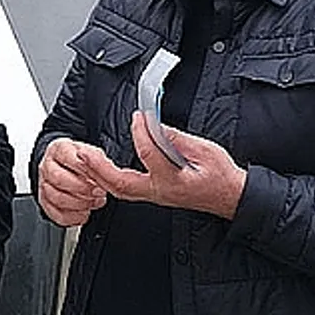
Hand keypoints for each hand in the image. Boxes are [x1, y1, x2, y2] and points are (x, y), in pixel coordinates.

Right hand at [37, 137, 109, 226]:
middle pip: (58, 178)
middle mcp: (47, 167)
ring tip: (94, 201)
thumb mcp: (94, 154)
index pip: (66, 157)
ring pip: (57, 198)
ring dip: (80, 204)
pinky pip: (57, 214)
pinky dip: (74, 217)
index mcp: (59, 150)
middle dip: (82, 188)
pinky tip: (85, 212)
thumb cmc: (83, 162)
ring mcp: (44, 185)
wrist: (73, 171)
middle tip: (98, 192)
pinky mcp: (46, 203)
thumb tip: (102, 167)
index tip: (98, 177)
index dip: (84, 169)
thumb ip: (98, 161)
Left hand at [80, 111, 246, 218]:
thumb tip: (157, 125)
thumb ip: (179, 138)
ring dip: (99, 175)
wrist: (231, 197)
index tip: (138, 116)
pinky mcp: (154, 193)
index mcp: (174, 179)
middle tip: (83, 152)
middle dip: (98, 168)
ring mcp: (155, 195)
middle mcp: (160, 191)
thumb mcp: (206, 151)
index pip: (149, 154)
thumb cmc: (221, 176)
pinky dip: (108, 179)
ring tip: (85, 159)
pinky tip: (101, 168)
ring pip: (119, 190)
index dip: (141, 132)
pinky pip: (125, 189)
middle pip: (120, 184)